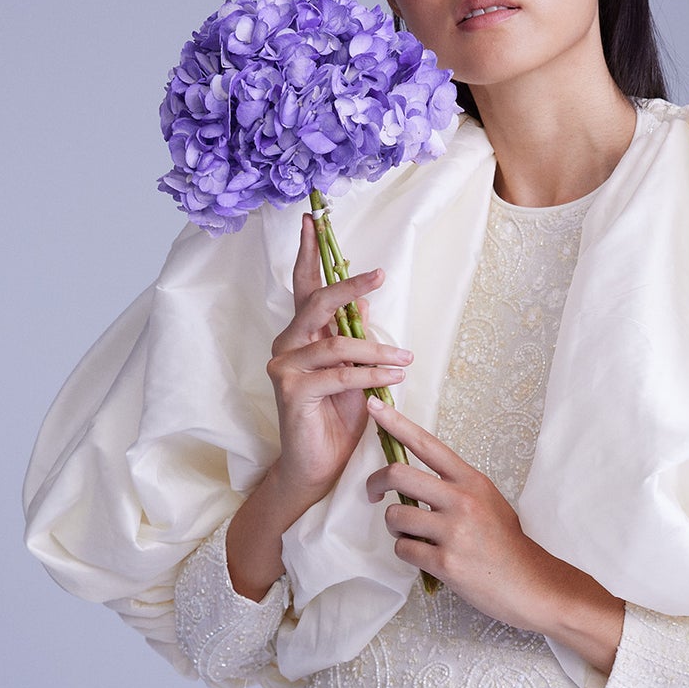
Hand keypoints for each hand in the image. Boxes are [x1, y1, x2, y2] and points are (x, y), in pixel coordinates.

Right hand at [266, 212, 413, 511]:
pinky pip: (337, 374)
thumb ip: (354, 338)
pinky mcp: (290, 391)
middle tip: (378, 274)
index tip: (312, 220)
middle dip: (348, 286)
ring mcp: (283, 367)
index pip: (304, 287)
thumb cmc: (337, 419)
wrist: (317, 467)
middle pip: (315, 302)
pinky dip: (370, 375)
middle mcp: (287, 345)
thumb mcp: (355, 372)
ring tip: (405, 360)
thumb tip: (366, 302)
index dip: (308, 253)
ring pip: (335, 343)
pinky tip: (392, 379)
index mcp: (302, 335)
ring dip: (376, 351)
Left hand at [363, 396, 562, 631]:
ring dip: (395, 527)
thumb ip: (455, 488)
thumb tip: (415, 482)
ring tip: (412, 535)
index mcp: (471, 481)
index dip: (396, 423)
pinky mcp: (445, 561)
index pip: (427, 444)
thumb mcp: (488, 501)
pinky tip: (425, 556)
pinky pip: (404, 550)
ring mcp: (453, 531)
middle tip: (373, 494)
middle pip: (398, 474)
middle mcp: (461, 500)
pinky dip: (407, 552)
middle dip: (375, 483)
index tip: (373, 406)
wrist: (529, 582)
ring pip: (395, 516)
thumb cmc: (505, 543)